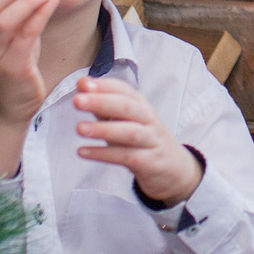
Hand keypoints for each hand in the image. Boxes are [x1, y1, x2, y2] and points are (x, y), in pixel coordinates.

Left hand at [75, 76, 202, 205]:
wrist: (175, 170)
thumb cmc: (144, 140)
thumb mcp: (127, 121)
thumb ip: (104, 104)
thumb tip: (82, 84)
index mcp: (141, 106)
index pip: (124, 90)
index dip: (104, 86)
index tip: (83, 84)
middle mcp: (148, 120)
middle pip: (127, 107)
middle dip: (102, 102)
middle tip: (78, 101)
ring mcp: (151, 141)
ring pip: (129, 132)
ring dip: (103, 129)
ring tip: (79, 128)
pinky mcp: (150, 162)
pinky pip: (126, 156)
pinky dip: (104, 154)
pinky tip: (83, 151)